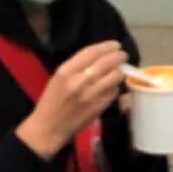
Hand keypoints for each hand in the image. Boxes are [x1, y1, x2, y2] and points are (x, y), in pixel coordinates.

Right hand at [16, 40, 127, 159]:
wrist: (49, 127)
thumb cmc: (51, 100)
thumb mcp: (58, 77)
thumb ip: (77, 66)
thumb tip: (100, 57)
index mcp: (66, 71)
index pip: (92, 52)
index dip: (106, 46)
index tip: (115, 45)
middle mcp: (80, 81)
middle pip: (106, 62)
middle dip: (118, 56)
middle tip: (123, 55)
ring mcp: (91, 95)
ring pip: (114, 77)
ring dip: (120, 71)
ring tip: (120, 69)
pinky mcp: (99, 107)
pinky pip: (114, 92)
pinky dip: (116, 86)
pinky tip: (114, 85)